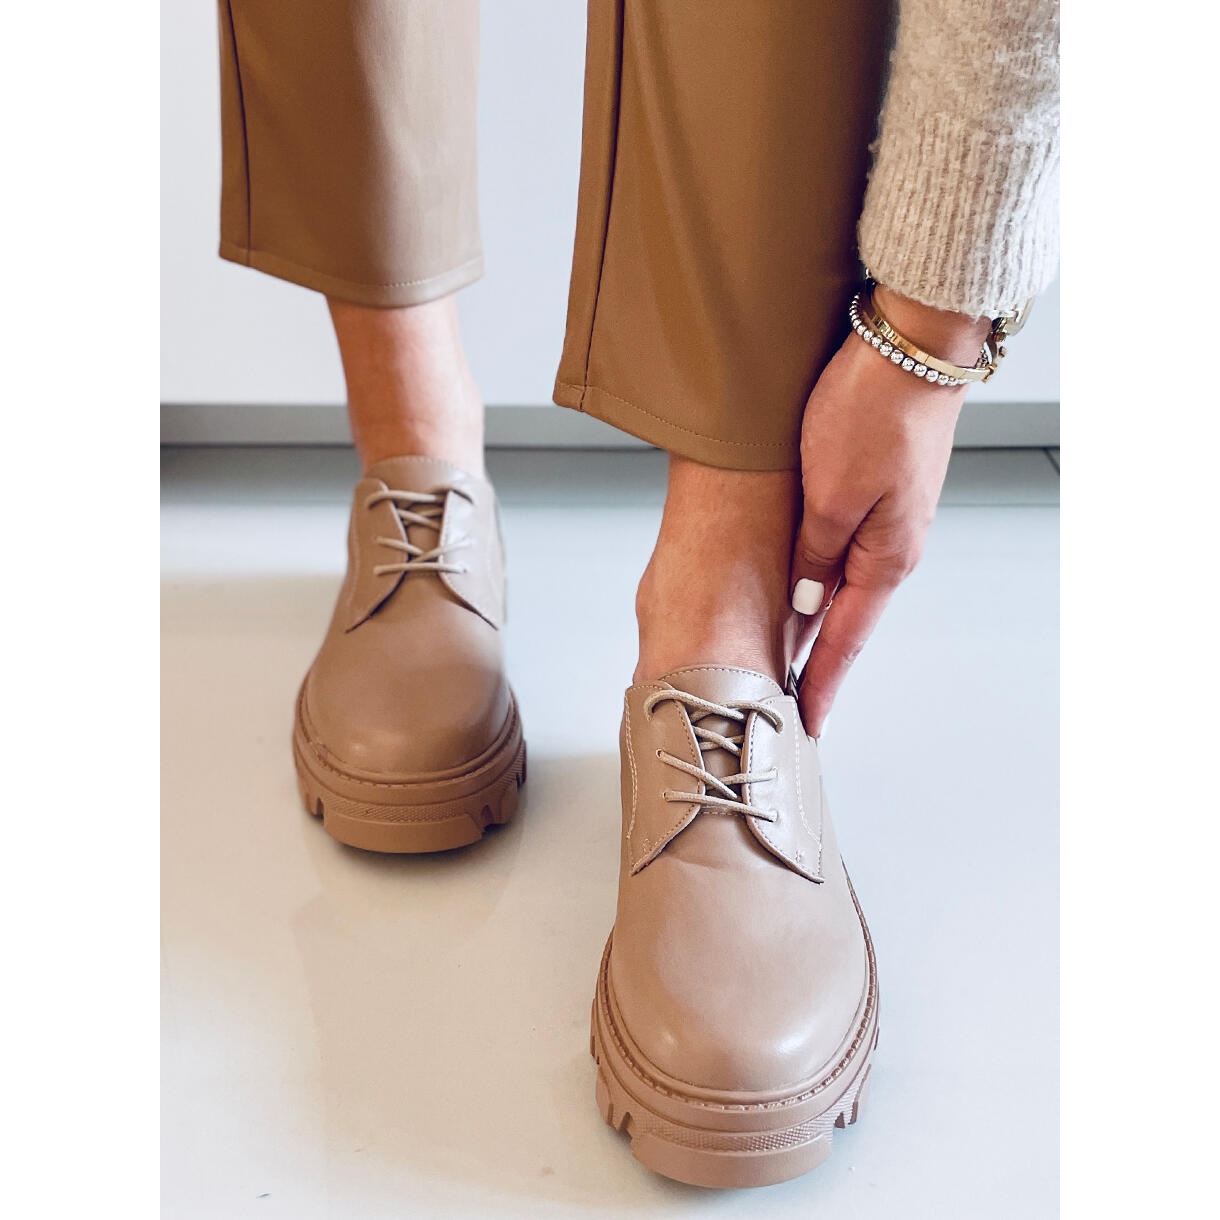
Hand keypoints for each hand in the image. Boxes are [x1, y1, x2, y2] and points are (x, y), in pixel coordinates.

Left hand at [790, 286, 989, 735]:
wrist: (912, 343)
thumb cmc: (872, 412)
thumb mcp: (829, 495)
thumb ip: (815, 556)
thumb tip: (804, 606)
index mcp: (885, 557)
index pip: (845, 640)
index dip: (822, 683)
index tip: (806, 722)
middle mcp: (892, 545)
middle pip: (845, 617)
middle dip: (816, 660)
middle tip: (786, 698)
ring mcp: (889, 517)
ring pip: (842, 584)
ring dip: (815, 619)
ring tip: (785, 653)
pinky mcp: (880, 488)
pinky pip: (844, 550)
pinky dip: (821, 578)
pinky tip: (803, 585)